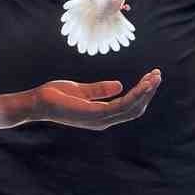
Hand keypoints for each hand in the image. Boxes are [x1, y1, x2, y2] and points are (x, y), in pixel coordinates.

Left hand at [0, 69, 162, 131]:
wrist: (36, 102)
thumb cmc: (54, 96)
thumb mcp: (81, 90)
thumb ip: (99, 90)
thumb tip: (119, 85)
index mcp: (101, 114)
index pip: (129, 106)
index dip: (142, 93)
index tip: (151, 77)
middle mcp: (104, 119)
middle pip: (135, 108)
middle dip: (148, 92)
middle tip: (158, 74)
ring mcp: (100, 119)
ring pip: (132, 107)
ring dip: (145, 92)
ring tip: (155, 77)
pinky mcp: (95, 114)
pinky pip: (121, 105)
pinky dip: (135, 95)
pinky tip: (143, 84)